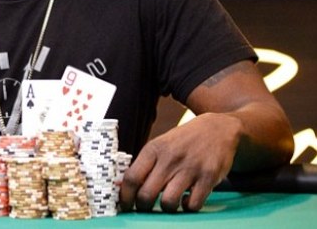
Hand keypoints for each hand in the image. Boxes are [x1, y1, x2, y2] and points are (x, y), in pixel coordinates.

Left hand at [119, 112, 240, 212]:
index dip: (125, 196)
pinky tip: (186, 199)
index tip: (125, 205)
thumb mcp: (160, 145)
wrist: (217, 129)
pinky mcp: (209, 177)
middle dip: (143, 206)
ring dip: (166, 208)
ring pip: (168, 202)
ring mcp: (190, 168)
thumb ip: (143, 165)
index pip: (132, 177)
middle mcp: (170, 158)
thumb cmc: (183, 141)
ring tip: (168, 202)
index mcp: (154, 149)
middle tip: (145, 207)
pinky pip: (193, 204)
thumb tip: (120, 186)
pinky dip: (187, 207)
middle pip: (146, 194)